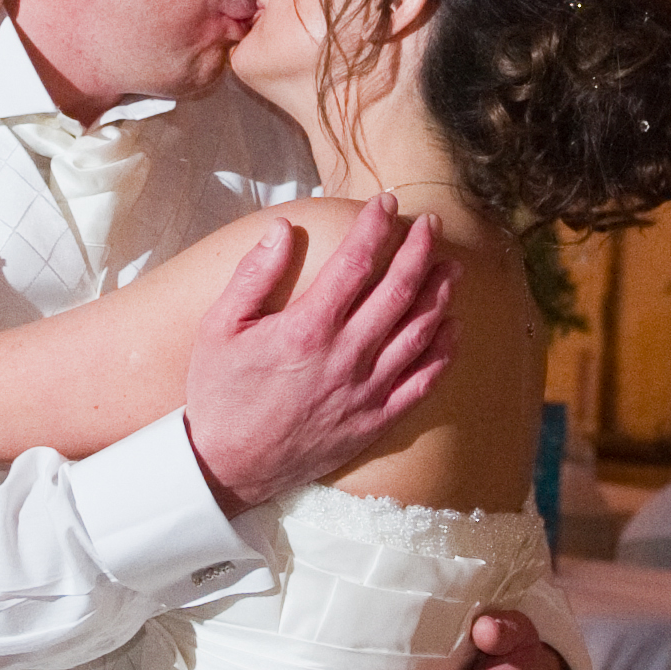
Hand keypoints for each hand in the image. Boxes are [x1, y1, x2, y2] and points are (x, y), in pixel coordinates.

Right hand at [182, 199, 453, 515]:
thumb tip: (283, 228)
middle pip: (399, 291)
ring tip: (450, 267)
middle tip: (432, 224)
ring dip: (440, 295)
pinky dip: (442, 353)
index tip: (387, 203)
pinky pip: (422, 384)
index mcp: (307, 328)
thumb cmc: (219, 393)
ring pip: (418, 333)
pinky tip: (452, 329)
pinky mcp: (374, 421)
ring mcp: (365, 391)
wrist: (225, 466)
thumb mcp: (219, 327)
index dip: (376, 227)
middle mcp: (345, 357)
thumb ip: (253, 274)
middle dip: (420, 251)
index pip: (356, 262)